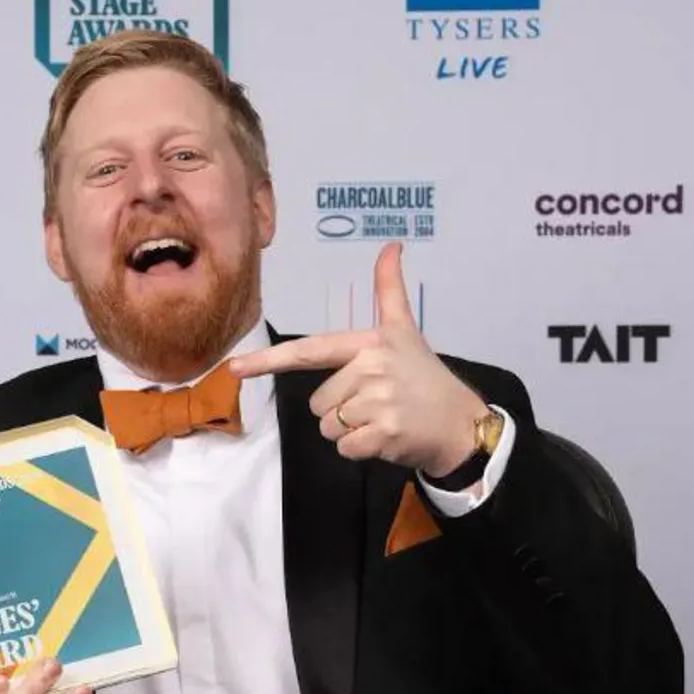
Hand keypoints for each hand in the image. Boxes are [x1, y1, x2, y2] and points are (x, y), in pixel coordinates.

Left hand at [228, 241, 489, 477]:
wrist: (460, 422)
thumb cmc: (425, 377)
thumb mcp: (405, 330)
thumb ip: (391, 289)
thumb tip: (391, 244)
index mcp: (369, 343)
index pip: (310, 351)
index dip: (268, 360)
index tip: (233, 368)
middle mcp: (371, 368)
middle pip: (318, 402)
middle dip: (342, 410)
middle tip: (378, 404)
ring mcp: (378, 402)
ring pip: (328, 427)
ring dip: (351, 431)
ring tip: (383, 419)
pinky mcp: (383, 434)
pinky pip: (345, 448)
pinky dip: (362, 450)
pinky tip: (387, 438)